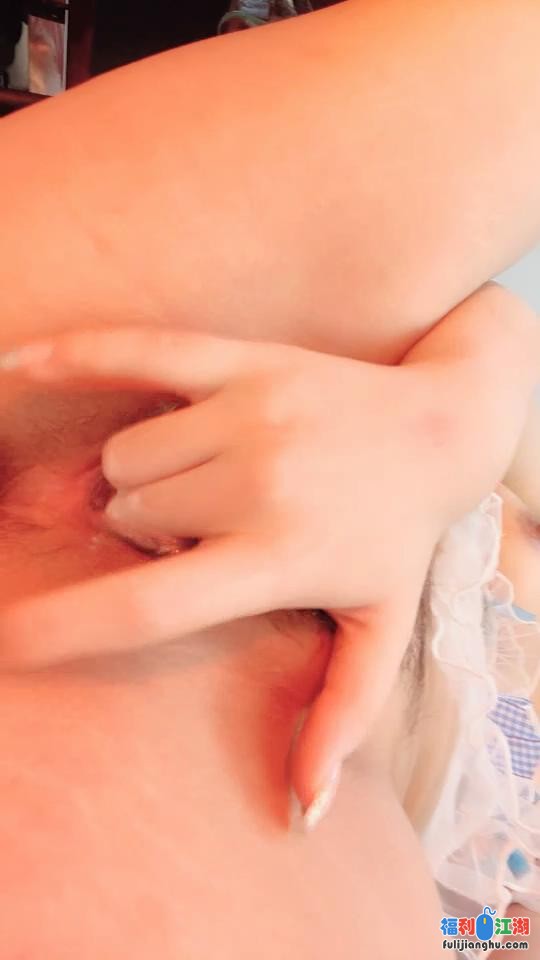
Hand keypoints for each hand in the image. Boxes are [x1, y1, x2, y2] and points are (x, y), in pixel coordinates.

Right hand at [0, 326, 447, 824]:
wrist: (445, 429)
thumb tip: (302, 811)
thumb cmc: (399, 536)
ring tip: (198, 482)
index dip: (63, 628)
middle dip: (144, 533)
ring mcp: (248, 413)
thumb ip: (342, 718)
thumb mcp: (382, 628)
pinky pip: (137, 352)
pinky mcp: (245, 361)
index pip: (147, 606)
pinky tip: (17, 366)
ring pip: (127, 458)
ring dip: (142, 478)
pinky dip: (71, 358)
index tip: (6, 645)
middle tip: (199, 529)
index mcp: (278, 558)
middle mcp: (257, 484)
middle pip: (129, 516)